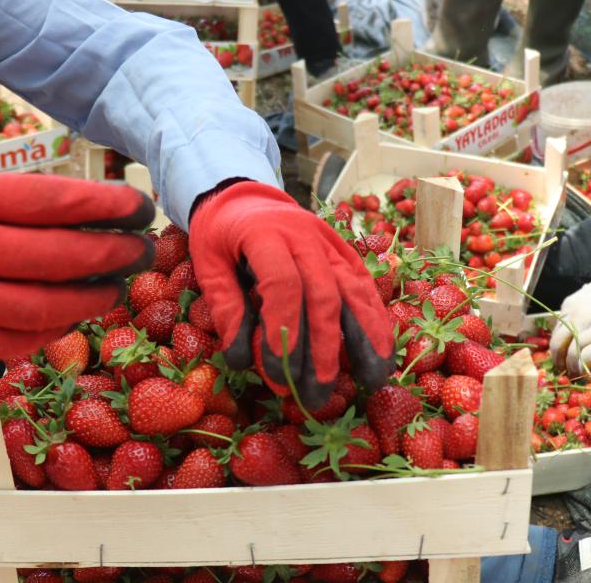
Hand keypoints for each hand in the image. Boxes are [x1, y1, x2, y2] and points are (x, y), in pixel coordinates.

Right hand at [0, 170, 153, 359]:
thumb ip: (19, 201)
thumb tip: (97, 215)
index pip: (53, 201)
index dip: (105, 206)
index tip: (139, 206)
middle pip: (55, 256)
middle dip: (110, 254)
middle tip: (141, 250)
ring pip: (40, 308)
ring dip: (88, 300)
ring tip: (114, 288)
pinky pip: (14, 341)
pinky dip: (50, 332)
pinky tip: (72, 318)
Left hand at [189, 181, 394, 406]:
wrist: (243, 197)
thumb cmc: (221, 236)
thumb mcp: (208, 265)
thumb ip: (225, 308)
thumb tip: (242, 360)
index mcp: (264, 234)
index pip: (282, 284)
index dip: (283, 328)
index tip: (279, 370)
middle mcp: (304, 235)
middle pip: (323, 293)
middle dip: (323, 348)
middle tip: (318, 393)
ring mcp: (329, 242)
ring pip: (354, 290)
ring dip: (366, 337)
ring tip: (372, 379)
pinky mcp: (344, 252)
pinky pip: (365, 286)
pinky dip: (376, 320)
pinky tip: (382, 352)